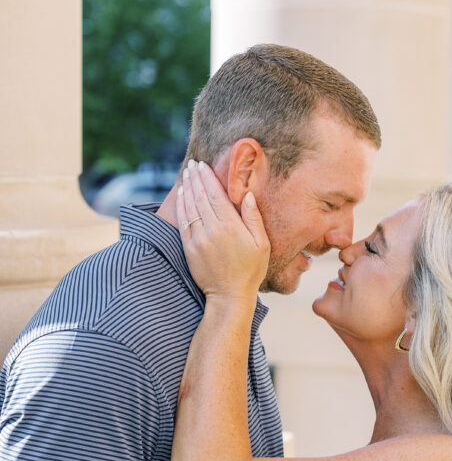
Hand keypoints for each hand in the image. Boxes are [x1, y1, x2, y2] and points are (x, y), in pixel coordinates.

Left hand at [176, 160, 269, 299]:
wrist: (229, 295)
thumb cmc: (251, 270)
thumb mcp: (261, 244)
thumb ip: (254, 218)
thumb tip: (247, 195)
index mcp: (231, 226)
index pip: (215, 194)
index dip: (207, 177)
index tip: (202, 165)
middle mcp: (212, 230)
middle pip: (200, 196)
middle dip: (195, 178)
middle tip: (192, 164)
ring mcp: (198, 239)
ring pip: (189, 207)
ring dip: (186, 188)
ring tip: (186, 175)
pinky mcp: (189, 248)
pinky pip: (182, 222)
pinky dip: (181, 206)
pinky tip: (181, 196)